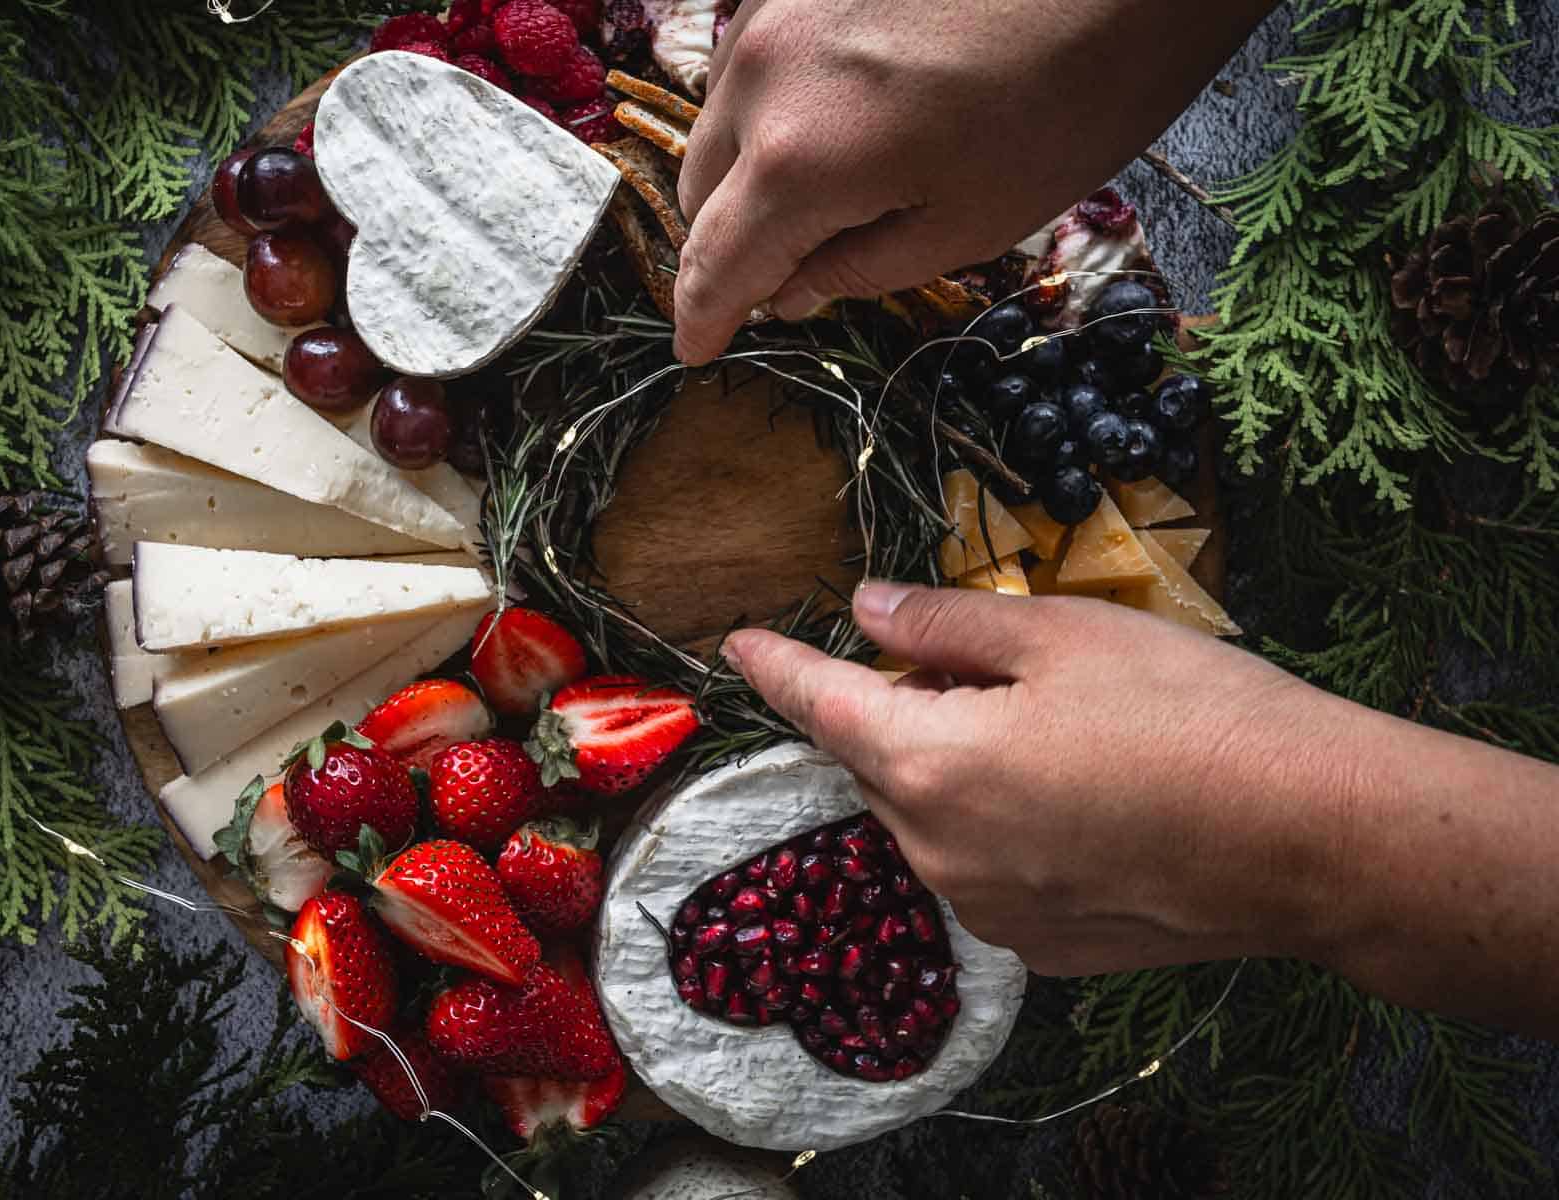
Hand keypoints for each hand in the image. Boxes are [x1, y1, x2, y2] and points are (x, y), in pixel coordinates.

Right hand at [672, 0, 1275, 363]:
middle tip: (781, 276)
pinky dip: (771, 105)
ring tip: (817, 193)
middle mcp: (761, 75)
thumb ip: (858, 268)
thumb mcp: (969, 225)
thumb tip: (792, 289)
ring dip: (745, 169)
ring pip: (719, 116)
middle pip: (699, 186)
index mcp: (799, 159)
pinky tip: (835, 115)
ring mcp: (774, 9)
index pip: (715, 261)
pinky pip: (753, 57)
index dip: (703, 316)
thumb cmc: (1069, 102)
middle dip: (726, 242)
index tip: (698, 350)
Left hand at [723, 582, 1558, 1037]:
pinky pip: (986, 872)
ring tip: (1054, 731)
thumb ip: (945, 623)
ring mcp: (989, 911)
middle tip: (982, 664)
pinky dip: (1001, 828)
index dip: (777, 667)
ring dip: (954, 770)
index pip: (819, 705)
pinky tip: (1082, 801)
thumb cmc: (1193, 714)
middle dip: (905, 708)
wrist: (1313, 838)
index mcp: (929, 764)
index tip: (739, 645)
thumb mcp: (1063, 633)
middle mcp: (939, 852)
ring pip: (932, 819)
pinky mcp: (1042, 947)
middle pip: (881, 762)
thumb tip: (867, 610)